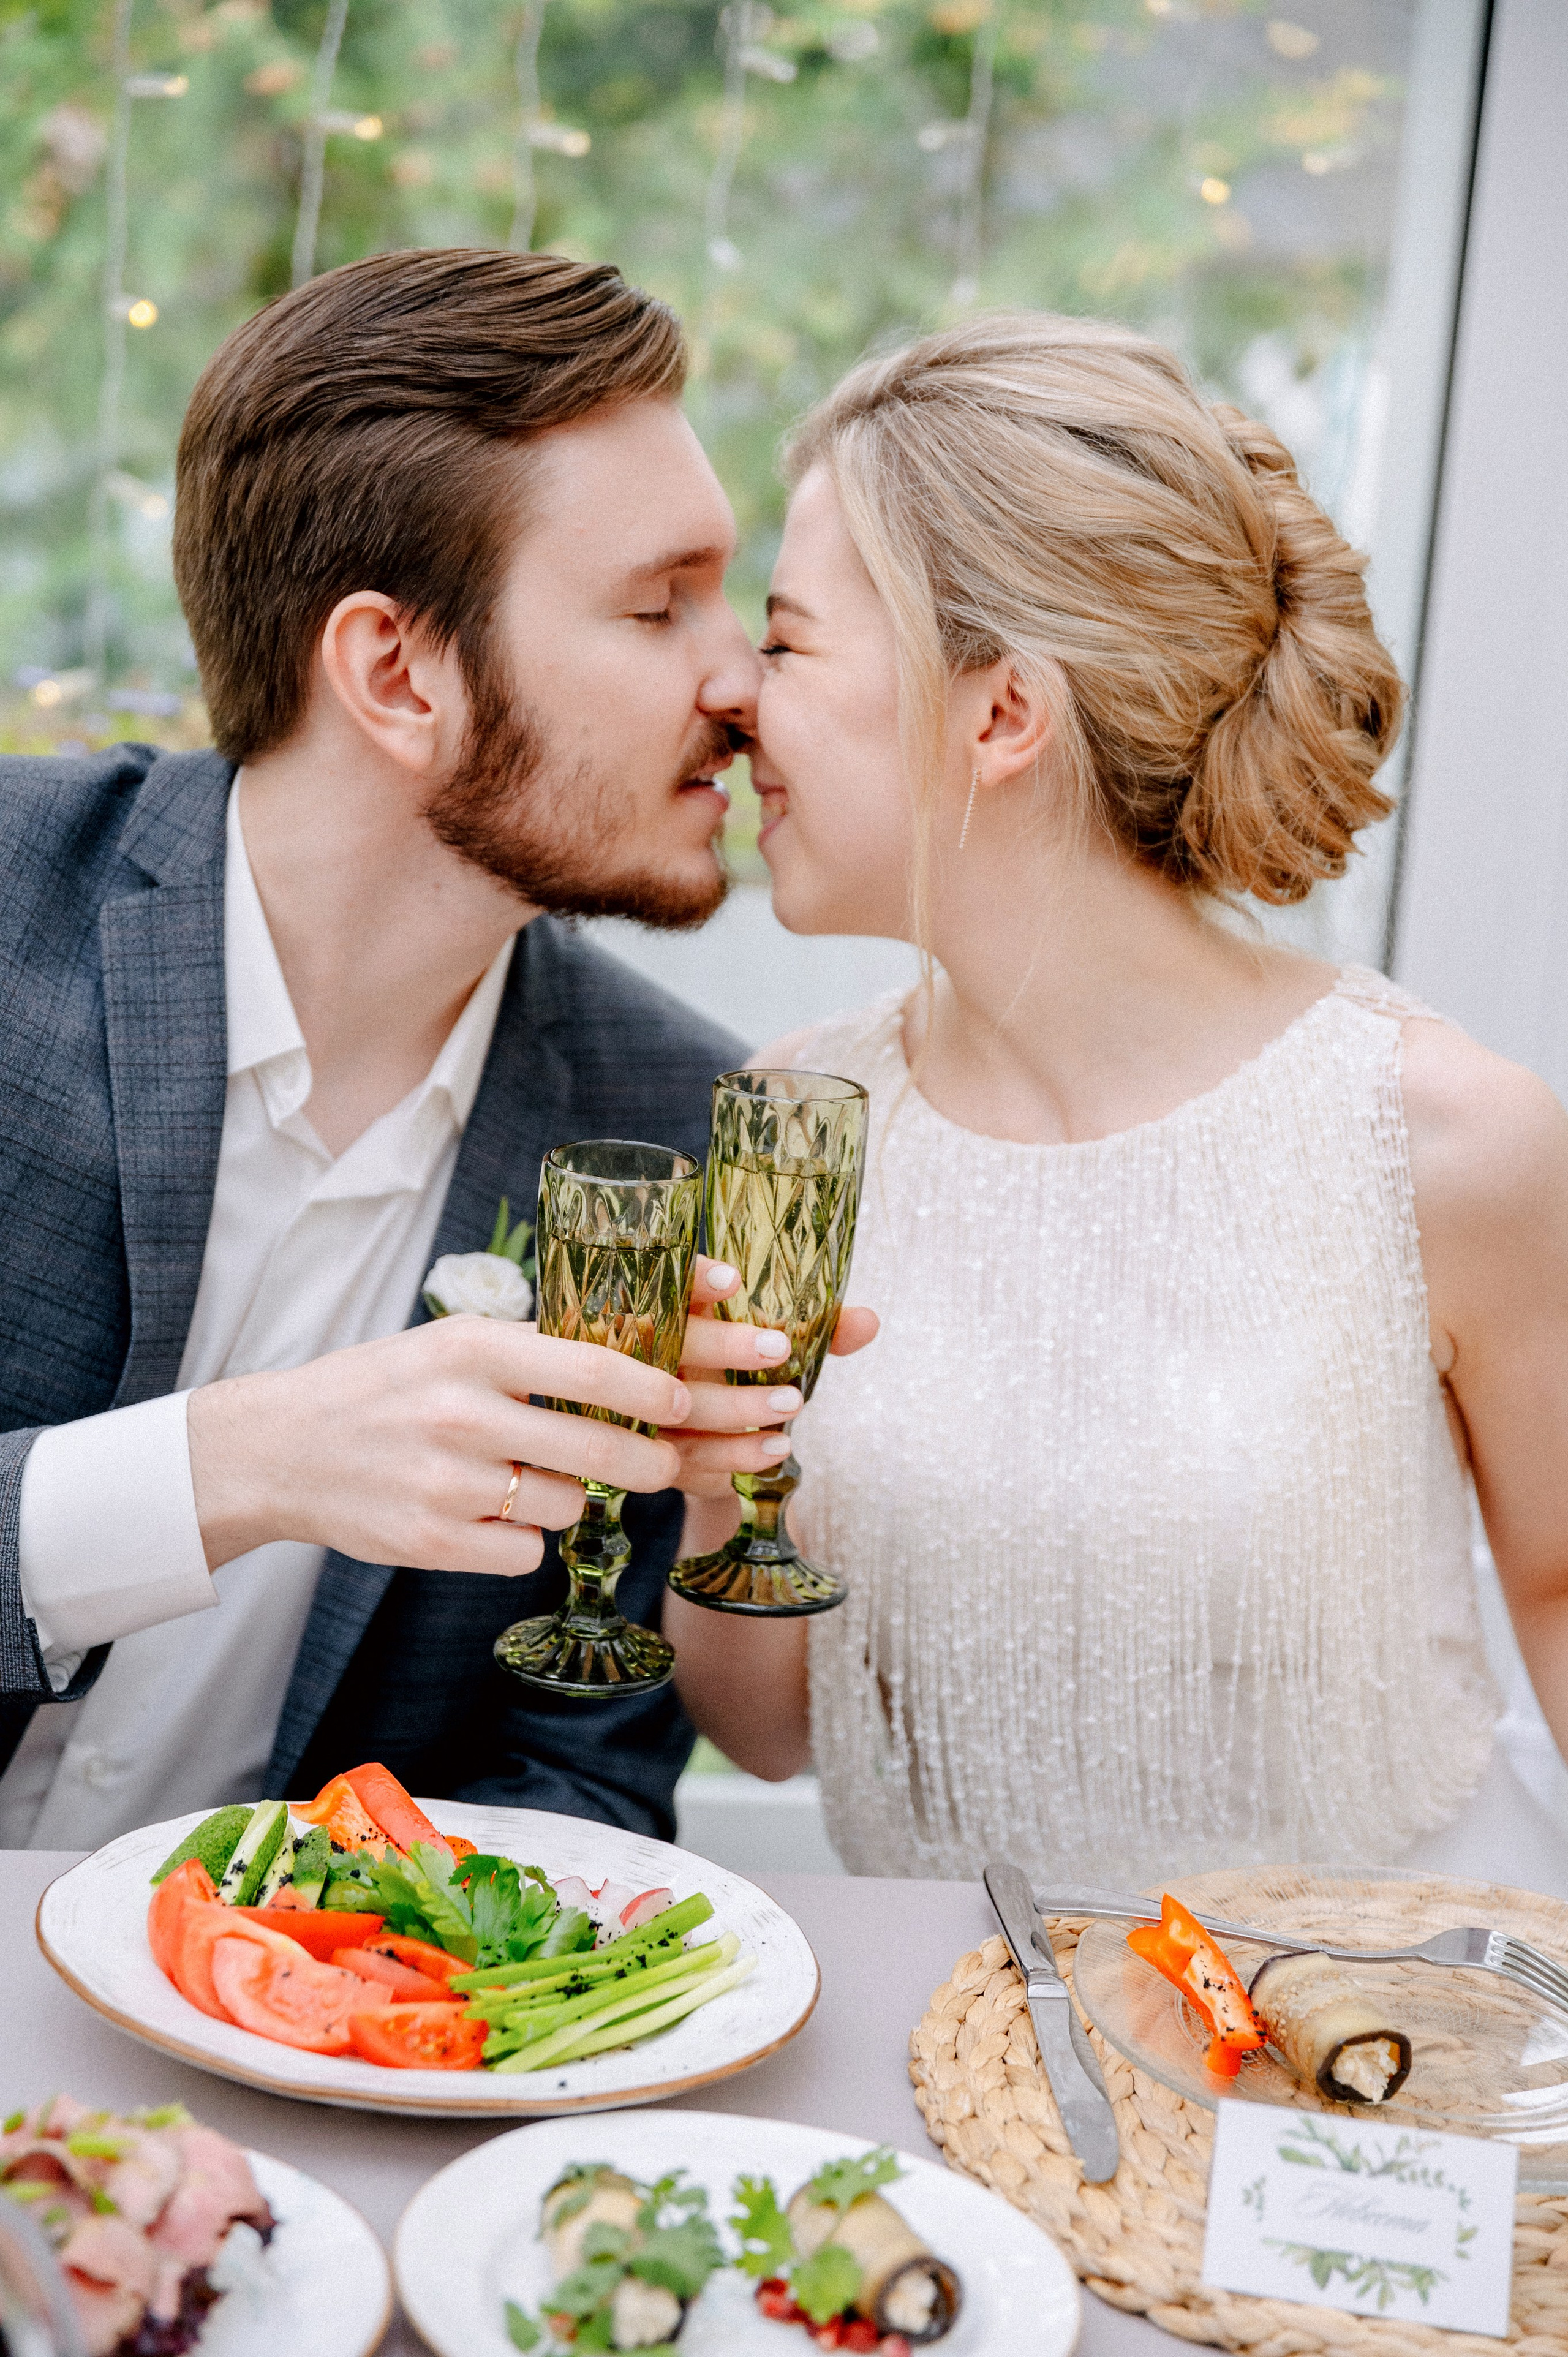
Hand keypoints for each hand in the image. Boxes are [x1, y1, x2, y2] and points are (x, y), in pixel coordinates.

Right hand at [187, 1315, 690, 1577]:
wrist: (281, 1447)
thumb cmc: (388, 1387)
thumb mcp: (456, 1343)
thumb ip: (539, 1349)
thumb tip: (648, 1358)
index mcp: (474, 1348)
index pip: (594, 1366)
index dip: (655, 1391)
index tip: (685, 1402)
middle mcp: (462, 1413)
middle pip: (601, 1450)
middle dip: (649, 1463)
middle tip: (659, 1464)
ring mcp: (446, 1482)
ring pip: (568, 1506)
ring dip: (566, 1499)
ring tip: (522, 1480)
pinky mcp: (431, 1543)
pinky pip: (526, 1553)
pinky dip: (519, 1540)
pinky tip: (484, 1516)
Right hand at [665, 1255, 878, 1499]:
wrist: (709, 1446)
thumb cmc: (743, 1376)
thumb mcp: (780, 1347)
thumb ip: (821, 1331)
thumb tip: (868, 1322)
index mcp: (676, 1313)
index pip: (672, 1286)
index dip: (695, 1280)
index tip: (732, 1279)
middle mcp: (652, 1358)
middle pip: (675, 1345)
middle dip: (726, 1346)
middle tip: (781, 1348)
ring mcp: (649, 1408)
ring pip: (685, 1407)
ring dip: (741, 1407)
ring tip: (794, 1403)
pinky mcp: (659, 1454)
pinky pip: (693, 1456)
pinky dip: (739, 1453)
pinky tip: (777, 1447)